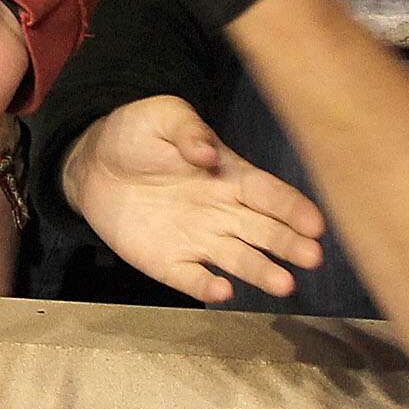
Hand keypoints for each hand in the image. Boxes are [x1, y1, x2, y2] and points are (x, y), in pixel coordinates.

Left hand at [62, 95, 325, 305]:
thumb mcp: (162, 116)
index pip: (268, 193)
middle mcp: (222, 212)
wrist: (93, 164)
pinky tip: (222, 292)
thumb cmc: (137, 134)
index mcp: (229, 175)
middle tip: (313, 257)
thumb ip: (188, 130)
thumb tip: (208, 154)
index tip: (315, 223)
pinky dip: (207, 287)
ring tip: (284, 285)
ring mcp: (198, 240)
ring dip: (261, 272)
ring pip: (238, 260)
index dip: (292, 208)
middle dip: (289, 244)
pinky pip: (192, 278)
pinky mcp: (169, 262)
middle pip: (263, 231)